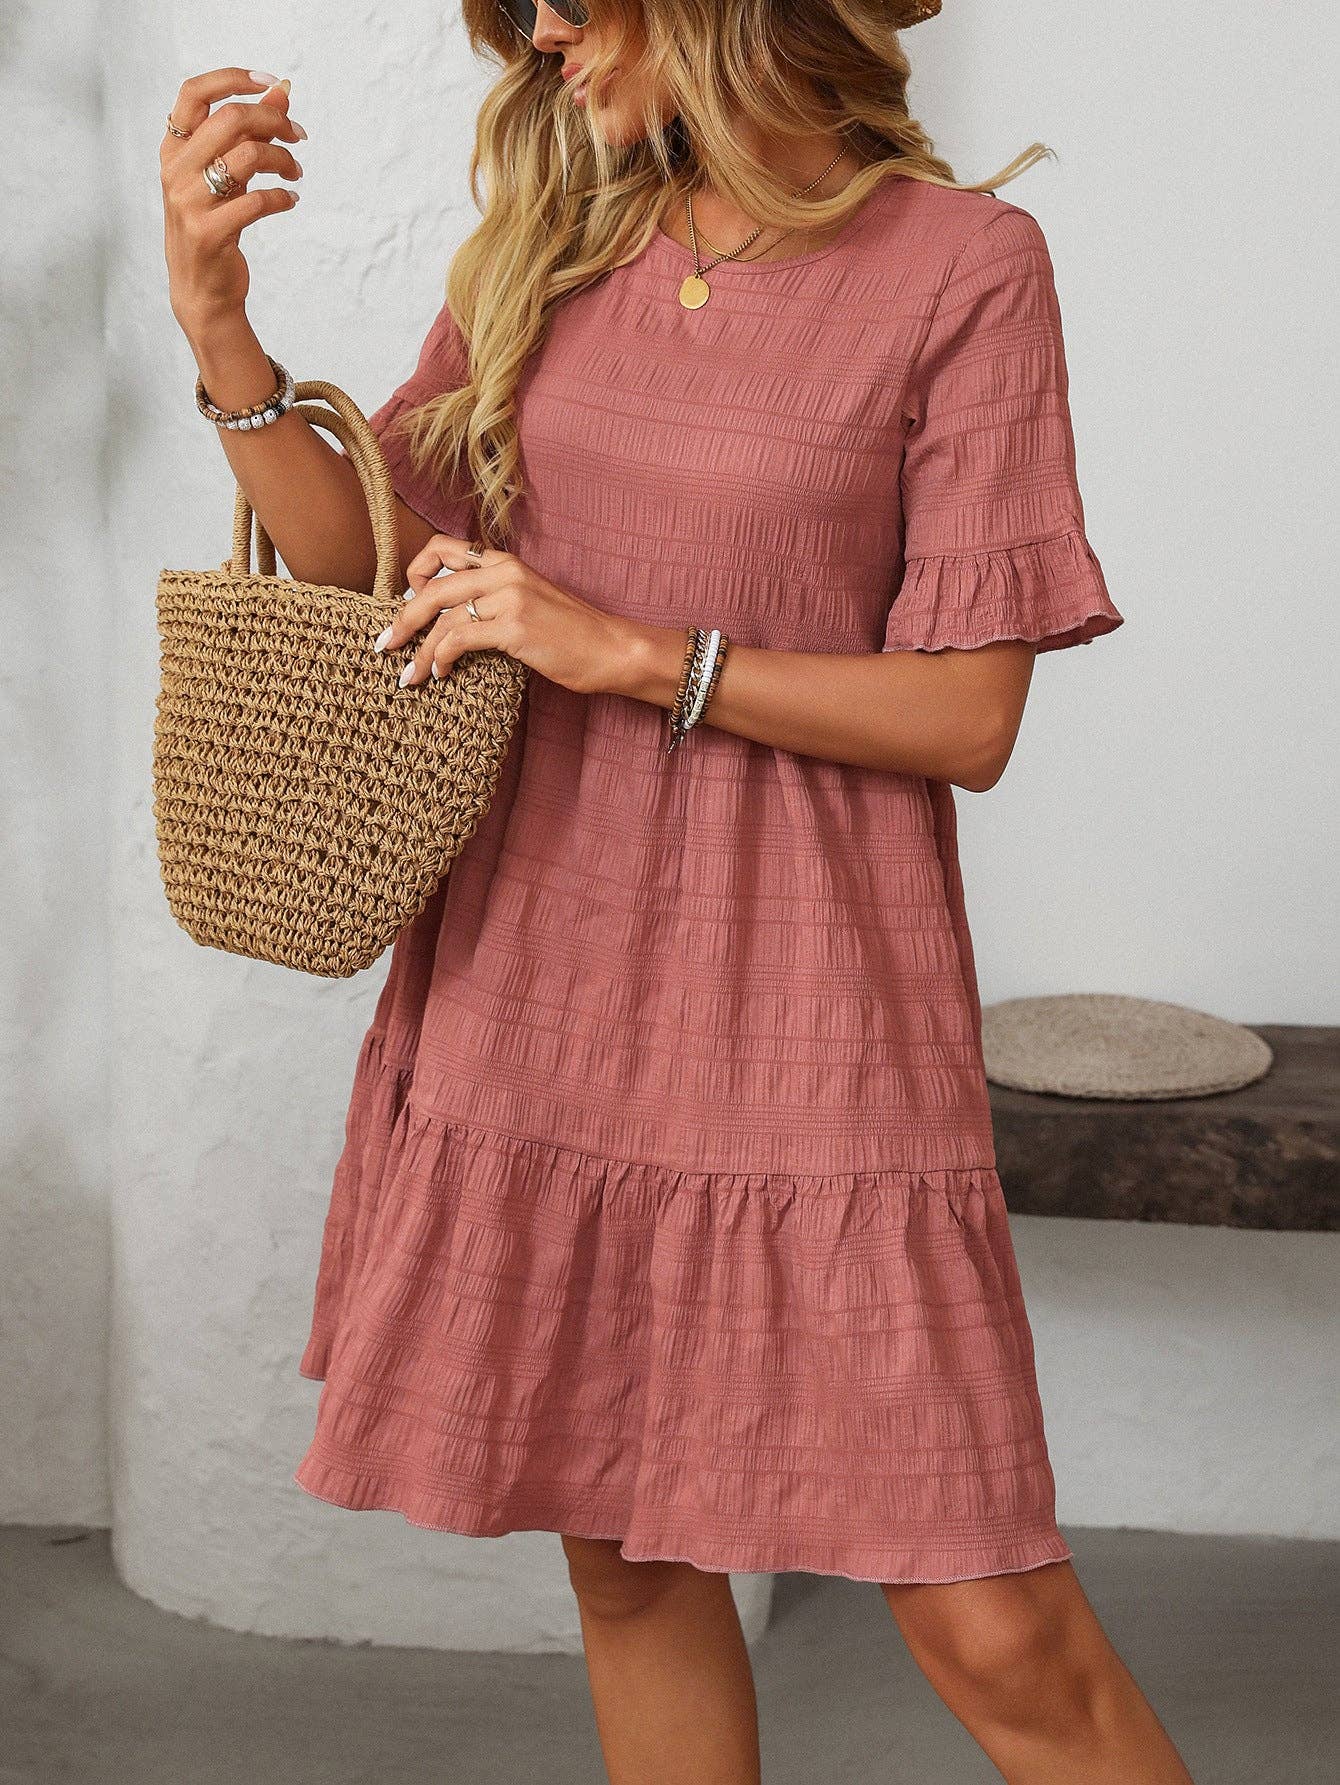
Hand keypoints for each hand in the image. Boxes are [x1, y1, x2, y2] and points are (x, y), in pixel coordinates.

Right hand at [160, 67, 305, 337]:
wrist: (201, 291)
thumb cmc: (215, 226)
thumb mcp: (225, 175)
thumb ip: (248, 133)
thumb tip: (282, 91)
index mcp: (173, 149)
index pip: (194, 92)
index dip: (233, 79)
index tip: (271, 83)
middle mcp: (176, 170)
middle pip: (231, 119)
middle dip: (273, 121)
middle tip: (298, 135)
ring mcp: (189, 202)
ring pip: (248, 156)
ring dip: (283, 159)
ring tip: (297, 172)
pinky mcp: (210, 233)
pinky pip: (257, 201)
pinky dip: (283, 198)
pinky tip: (291, 201)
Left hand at [378, 534, 654, 697]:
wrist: (612, 648)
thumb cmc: (572, 634)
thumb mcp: (530, 602)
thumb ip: (493, 599)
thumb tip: (449, 620)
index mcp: (504, 561)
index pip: (441, 548)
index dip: (415, 573)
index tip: (407, 602)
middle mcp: (503, 571)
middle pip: (430, 587)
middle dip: (401, 619)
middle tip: (386, 644)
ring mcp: (509, 597)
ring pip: (441, 618)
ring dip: (419, 651)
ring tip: (409, 675)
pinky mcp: (515, 626)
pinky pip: (459, 638)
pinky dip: (441, 658)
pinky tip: (441, 674)